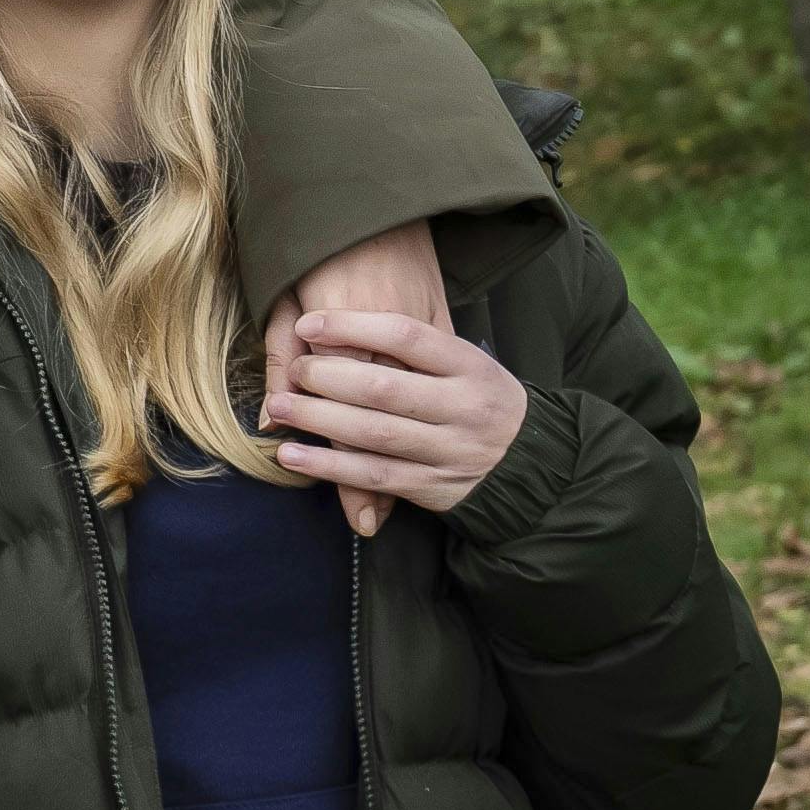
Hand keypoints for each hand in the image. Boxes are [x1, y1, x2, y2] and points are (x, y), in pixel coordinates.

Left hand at [267, 221, 447, 537]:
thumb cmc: (475, 396)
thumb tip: (331, 332)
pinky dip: (328, 466)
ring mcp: (448, 449)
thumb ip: (409, 348)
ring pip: (374, 433)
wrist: (529, 457)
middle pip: (384, 387)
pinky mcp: (431, 486)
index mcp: (469, 365)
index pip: (406, 336)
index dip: (351, 326)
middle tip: (295, 370)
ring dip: (318, 419)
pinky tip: (291, 454)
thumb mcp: (460, 361)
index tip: (309, 322)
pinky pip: (372, 475)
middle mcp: (462, 406)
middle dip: (327, 377)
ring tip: (279, 407)